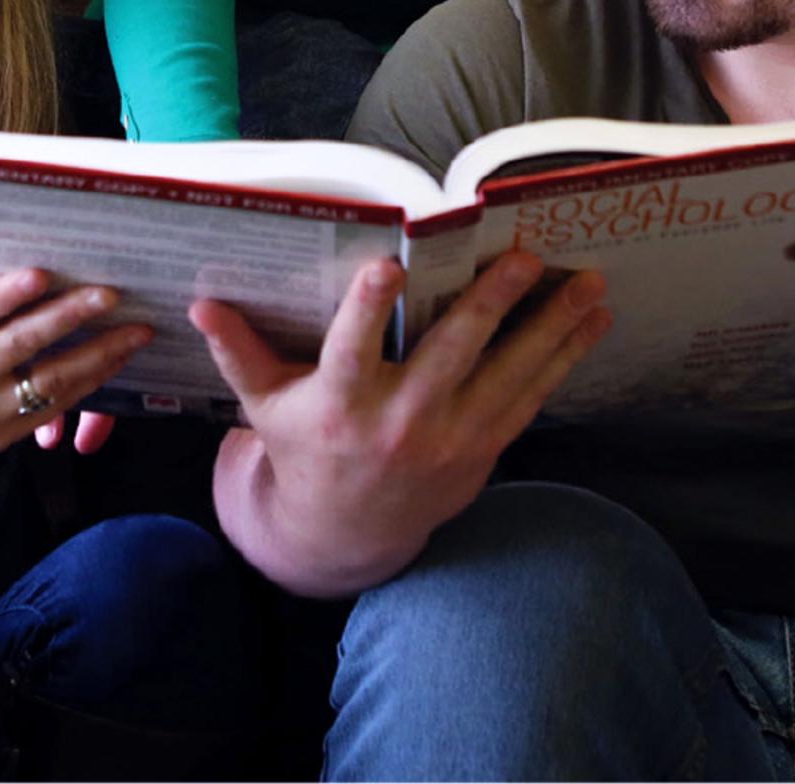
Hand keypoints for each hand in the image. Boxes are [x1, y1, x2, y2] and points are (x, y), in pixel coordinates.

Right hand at [0, 268, 151, 498]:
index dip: (7, 296)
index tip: (42, 273)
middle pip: (18, 347)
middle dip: (68, 317)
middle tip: (109, 294)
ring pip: (48, 384)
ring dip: (97, 356)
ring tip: (135, 332)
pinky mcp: (2, 438)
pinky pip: (53, 409)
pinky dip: (88, 385)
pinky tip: (115, 361)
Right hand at [191, 251, 610, 594]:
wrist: (346, 536)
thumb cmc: (304, 451)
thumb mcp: (265, 406)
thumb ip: (240, 351)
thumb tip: (200, 300)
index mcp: (342, 404)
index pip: (353, 350)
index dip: (369, 309)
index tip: (387, 266)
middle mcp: (401, 421)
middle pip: (452, 355)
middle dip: (491, 304)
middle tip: (522, 257)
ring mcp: (450, 438)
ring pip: (510, 374)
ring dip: (553, 327)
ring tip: (589, 282)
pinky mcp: (484, 448)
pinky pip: (532, 397)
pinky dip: (565, 358)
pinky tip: (594, 321)